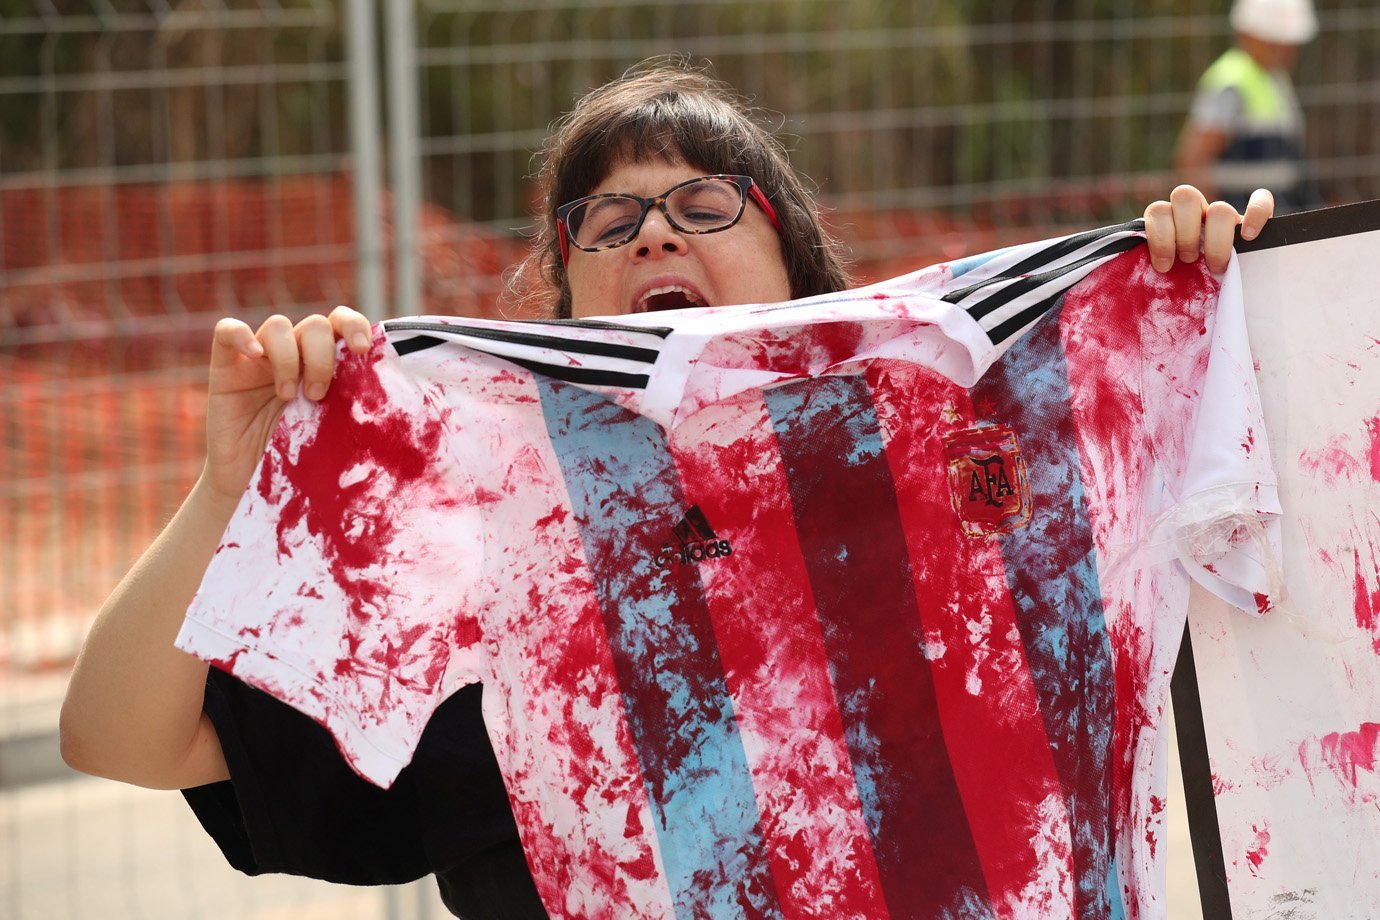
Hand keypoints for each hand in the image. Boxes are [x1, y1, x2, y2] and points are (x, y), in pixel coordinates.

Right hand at [202, 305, 373, 504]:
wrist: (255, 488)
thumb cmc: (301, 461)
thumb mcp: (335, 432)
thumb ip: (355, 407)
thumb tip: (394, 400)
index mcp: (325, 364)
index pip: (342, 324)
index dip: (356, 326)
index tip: (364, 351)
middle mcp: (294, 355)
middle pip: (315, 325)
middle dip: (322, 356)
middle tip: (319, 395)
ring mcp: (259, 360)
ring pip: (277, 326)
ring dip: (289, 358)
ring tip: (288, 396)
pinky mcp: (226, 369)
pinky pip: (227, 332)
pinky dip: (242, 336)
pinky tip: (255, 356)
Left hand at [1143, 186, 1273, 274]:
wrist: (1219, 287)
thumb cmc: (1185, 284)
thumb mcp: (1166, 278)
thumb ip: (1156, 270)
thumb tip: (1138, 285)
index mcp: (1169, 221)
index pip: (1158, 210)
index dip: (1159, 236)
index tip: (1163, 266)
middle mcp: (1194, 213)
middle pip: (1185, 196)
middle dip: (1184, 234)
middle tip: (1188, 261)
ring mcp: (1222, 215)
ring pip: (1218, 206)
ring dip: (1214, 238)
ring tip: (1213, 266)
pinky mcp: (1252, 219)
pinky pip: (1261, 200)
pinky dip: (1256, 213)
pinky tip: (1249, 236)